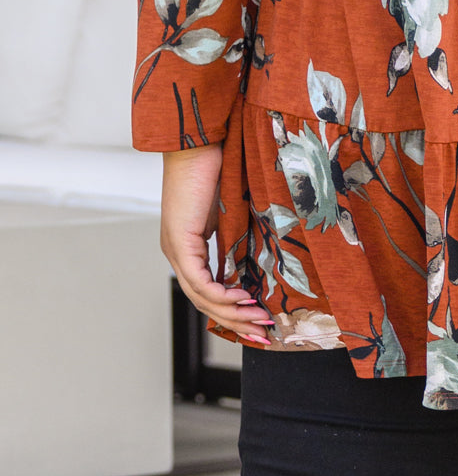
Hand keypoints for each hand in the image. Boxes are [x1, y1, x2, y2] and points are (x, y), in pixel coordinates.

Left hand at [161, 144, 273, 344]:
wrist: (200, 140)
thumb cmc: (218, 166)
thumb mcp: (232, 211)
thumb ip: (238, 237)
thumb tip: (258, 260)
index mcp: (188, 245)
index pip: (207, 290)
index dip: (232, 310)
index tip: (258, 320)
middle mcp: (177, 252)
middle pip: (204, 302)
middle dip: (236, 322)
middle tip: (263, 335)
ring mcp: (175, 249)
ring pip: (201, 296)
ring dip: (232, 312)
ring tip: (261, 320)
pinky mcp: (179, 241)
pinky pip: (198, 280)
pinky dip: (220, 294)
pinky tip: (242, 299)